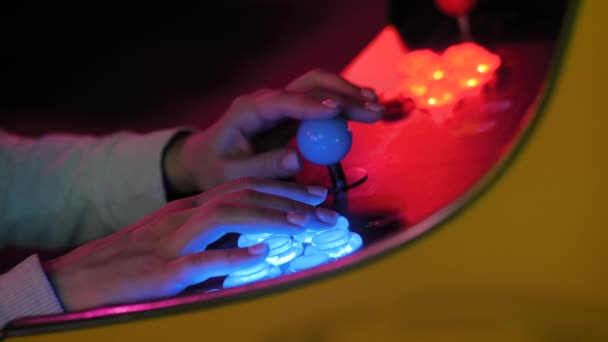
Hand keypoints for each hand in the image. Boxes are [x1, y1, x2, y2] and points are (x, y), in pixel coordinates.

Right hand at [43, 178, 336, 310]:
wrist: (78, 280)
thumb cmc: (129, 263)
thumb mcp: (173, 241)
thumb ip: (209, 237)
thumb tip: (252, 243)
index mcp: (189, 209)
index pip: (242, 188)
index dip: (282, 188)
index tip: (314, 194)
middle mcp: (184, 216)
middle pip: (243, 195)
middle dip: (289, 199)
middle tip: (327, 208)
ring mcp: (173, 242)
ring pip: (227, 217)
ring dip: (270, 217)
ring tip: (304, 223)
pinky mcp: (162, 271)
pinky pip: (201, 261)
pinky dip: (233, 255)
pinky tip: (261, 253)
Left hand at [164, 69, 383, 193]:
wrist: (208, 158)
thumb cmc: (217, 168)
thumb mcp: (233, 175)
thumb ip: (262, 167)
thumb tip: (296, 159)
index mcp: (249, 110)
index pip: (285, 101)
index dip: (312, 105)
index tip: (338, 110)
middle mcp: (268, 99)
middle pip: (309, 84)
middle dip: (342, 94)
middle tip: (371, 109)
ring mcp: (281, 102)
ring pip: (318, 85)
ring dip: (348, 93)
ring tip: (376, 106)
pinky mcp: (292, 110)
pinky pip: (320, 100)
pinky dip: (342, 102)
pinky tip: (363, 108)